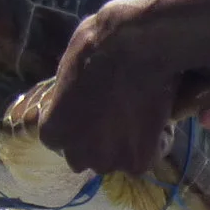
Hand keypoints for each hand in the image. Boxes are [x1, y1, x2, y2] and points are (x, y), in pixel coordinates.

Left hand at [24, 0, 179, 176]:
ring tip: (140, 115)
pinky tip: (158, 118)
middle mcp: (75, 154)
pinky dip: (156, 142)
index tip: (95, 113)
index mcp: (52, 132)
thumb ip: (69, 98)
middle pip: (88, 157)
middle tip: (118, 117)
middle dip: (101, 142)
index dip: (82, 128)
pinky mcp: (137, 163)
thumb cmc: (95, 47)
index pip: (64, 141)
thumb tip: (77, 97)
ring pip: (119, 160)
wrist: (132, 46)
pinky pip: (148, 158)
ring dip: (127, 144)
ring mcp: (107, 162)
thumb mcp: (67, 73)